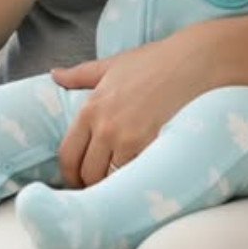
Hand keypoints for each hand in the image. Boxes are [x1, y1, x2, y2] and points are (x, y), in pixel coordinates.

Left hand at [52, 26, 214, 187]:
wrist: (192, 63)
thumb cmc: (153, 62)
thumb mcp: (111, 65)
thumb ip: (79, 74)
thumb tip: (55, 74)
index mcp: (91, 109)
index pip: (68, 155)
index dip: (70, 173)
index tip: (77, 179)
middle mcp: (106, 128)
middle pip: (86, 174)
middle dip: (90, 184)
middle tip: (100, 186)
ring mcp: (129, 141)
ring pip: (111, 181)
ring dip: (113, 186)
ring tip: (120, 185)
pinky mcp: (153, 149)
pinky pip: (136, 178)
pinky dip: (135, 182)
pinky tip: (140, 180)